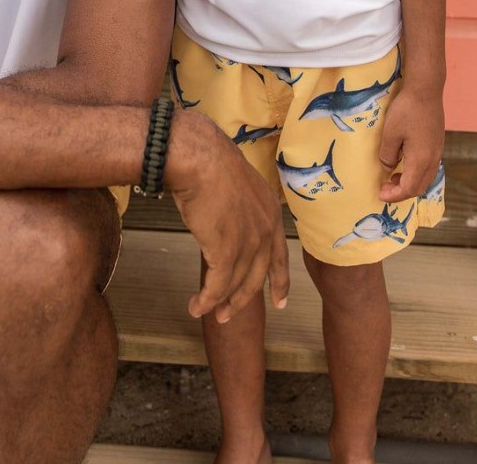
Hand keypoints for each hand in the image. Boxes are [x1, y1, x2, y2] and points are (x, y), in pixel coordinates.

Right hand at [167, 112, 289, 323]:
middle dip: (242, 299)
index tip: (280, 302)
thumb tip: (224, 217)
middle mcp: (265, 231)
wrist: (200, 159)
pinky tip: (196, 305)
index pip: (279, 255)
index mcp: (271, 213)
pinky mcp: (227, 252)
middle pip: (257, 276)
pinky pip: (217, 285)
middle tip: (228, 316)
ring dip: (219, 303)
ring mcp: (249, 243)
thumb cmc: (210, 163)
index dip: (279, 281)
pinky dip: (206, 299)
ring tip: (204, 311)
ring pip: (236, 284)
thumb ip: (237, 207)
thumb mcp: (235, 185)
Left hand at [378, 88, 443, 202]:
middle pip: (420, 187)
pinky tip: (403, 163)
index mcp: (421, 160)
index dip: (394, 195)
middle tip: (384, 187)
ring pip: (425, 177)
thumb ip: (387, 155)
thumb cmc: (406, 111)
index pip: (410, 188)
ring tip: (392, 177)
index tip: (380, 194)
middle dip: (402, 192)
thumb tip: (388, 168)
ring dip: (409, 182)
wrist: (426, 90)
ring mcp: (437, 151)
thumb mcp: (390, 134)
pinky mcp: (437, 143)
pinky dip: (415, 172)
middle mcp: (433, 159)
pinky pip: (428, 167)